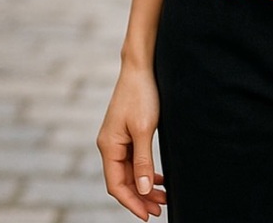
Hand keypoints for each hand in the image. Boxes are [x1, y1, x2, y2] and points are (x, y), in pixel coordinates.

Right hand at [97, 67, 167, 218]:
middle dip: (141, 197)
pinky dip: (145, 170)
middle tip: (161, 209)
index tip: (148, 215)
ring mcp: (117, 139)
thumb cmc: (142, 94)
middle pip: (123, 180)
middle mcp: (109, 145)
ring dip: (144, 185)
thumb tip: (143, 189)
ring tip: (163, 197)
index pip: (117, 185)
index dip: (132, 202)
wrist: (141, 66)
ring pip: (130, 171)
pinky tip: (158, 177)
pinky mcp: (126, 132)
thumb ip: (143, 160)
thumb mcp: (144, 129)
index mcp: (109, 146)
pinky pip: (133, 159)